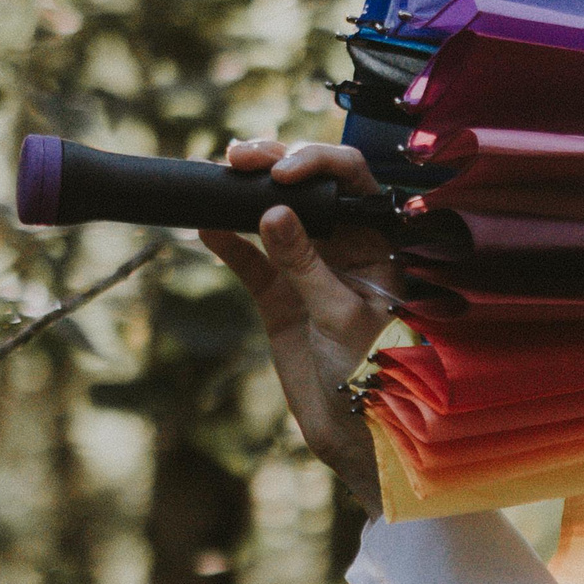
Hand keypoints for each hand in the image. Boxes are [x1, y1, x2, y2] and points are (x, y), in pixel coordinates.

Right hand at [198, 139, 404, 515]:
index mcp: (379, 240)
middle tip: (240, 157)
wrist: (350, 426)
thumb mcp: (341, 314)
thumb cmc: (370, 372)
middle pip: (308, 186)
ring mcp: (306, 266)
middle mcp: (344, 244)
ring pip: (273, 213)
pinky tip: (205, 226)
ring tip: (221, 174)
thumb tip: (274, 211)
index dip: (319, 162)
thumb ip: (307, 264)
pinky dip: (226, 239)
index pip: (352, 180)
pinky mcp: (275, 293)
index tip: (284, 171)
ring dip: (246, 190)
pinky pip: (247, 257)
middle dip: (274, 162)